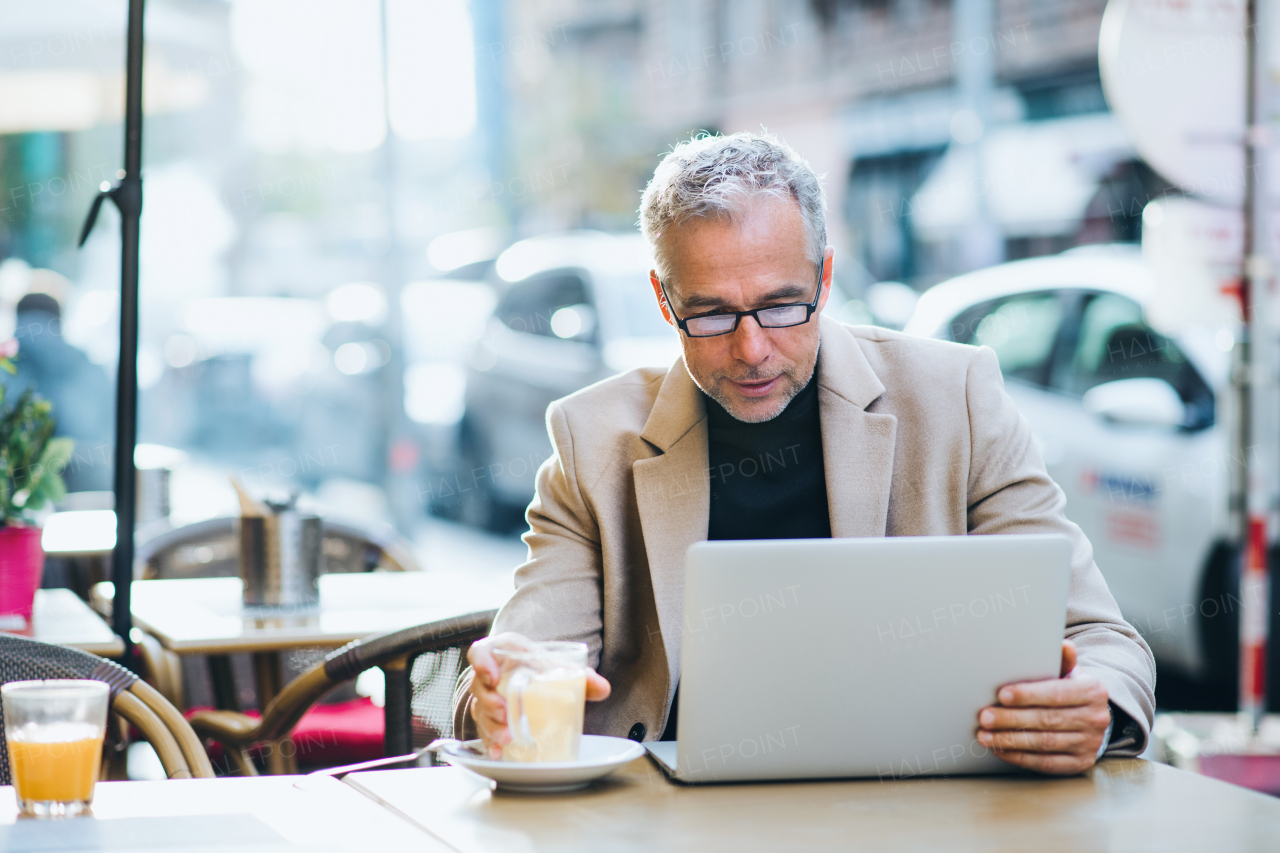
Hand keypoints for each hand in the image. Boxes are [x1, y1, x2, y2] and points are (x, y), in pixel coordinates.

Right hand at [467, 633, 611, 759]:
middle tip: (505, 713)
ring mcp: (487, 698)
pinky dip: (490, 743)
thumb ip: (581, 676)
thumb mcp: (557, 666)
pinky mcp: (489, 718)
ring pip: (480, 711)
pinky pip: (484, 730)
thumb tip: (603, 688)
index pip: (480, 651)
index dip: (481, 662)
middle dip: (489, 702)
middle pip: (479, 686)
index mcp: (502, 653)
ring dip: (491, 725)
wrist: (533, 675)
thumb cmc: (539, 666)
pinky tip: (499, 753)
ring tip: (507, 737)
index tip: (492, 675)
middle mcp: (489, 675)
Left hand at [975, 640, 1110, 774]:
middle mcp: (1095, 718)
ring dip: (1010, 740)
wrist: (1091, 715)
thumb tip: (1064, 645)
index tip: (1001, 695)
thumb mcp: (1068, 671)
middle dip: (1011, 718)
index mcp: (1093, 691)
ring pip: (1044, 743)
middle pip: (1047, 720)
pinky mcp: (1080, 763)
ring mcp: (1089, 743)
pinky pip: (1046, 763)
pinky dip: (1020, 757)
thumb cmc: (1069, 688)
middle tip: (984, 717)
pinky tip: (1000, 749)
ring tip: (985, 735)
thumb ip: (1062, 660)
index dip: (1027, 695)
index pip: (1056, 693)